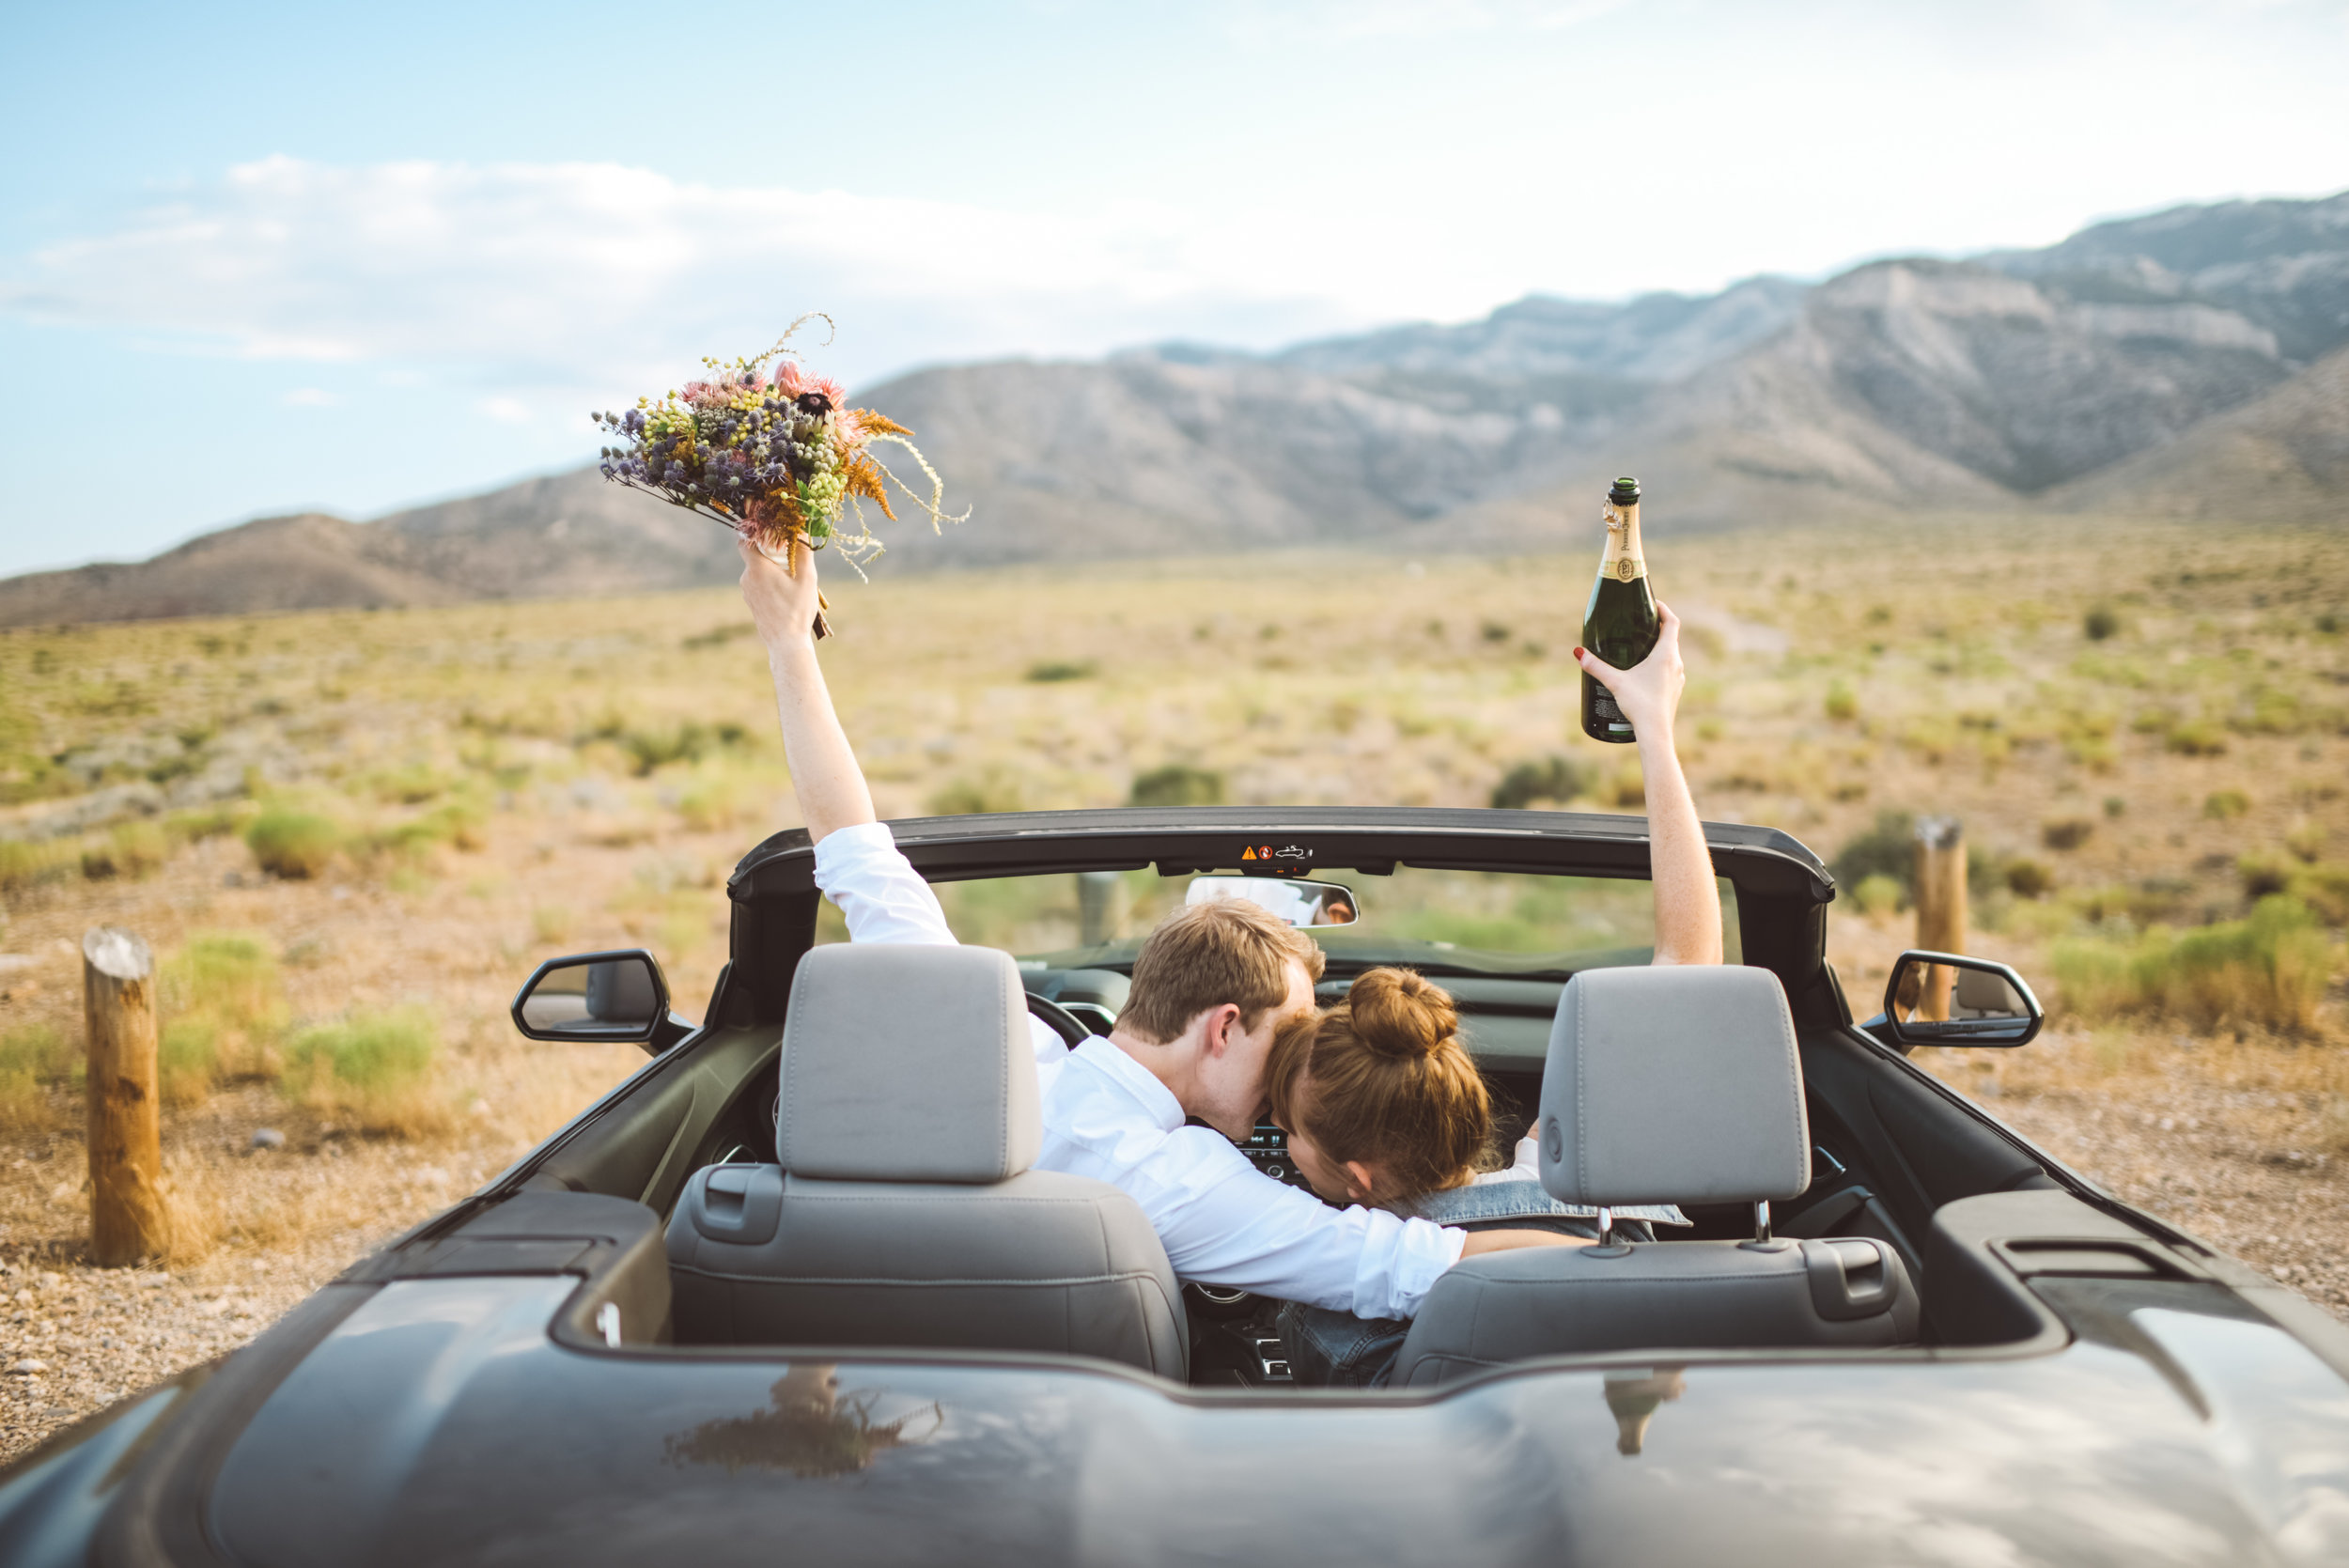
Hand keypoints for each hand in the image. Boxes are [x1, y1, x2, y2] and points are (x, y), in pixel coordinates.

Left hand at [737, 532, 819, 652]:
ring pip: (757, 571)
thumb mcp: (807, 577)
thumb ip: (803, 550)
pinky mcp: (751, 602)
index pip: (744, 540)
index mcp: (756, 568)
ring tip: (792, 581)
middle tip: (791, 558)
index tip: (772, 533)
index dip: (756, 533)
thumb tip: (801, 527)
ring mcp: (747, 592)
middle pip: (754, 555)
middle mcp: (746, 578)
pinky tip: (786, 593)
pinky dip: (769, 582)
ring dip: (772, 570)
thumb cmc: (797, 609)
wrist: (786, 643)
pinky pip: (758, 584)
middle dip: (771, 553)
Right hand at [1573, 602, 1685, 737]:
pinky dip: (1659, 663)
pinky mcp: (1674, 690)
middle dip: (1657, 628)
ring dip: (1659, 647)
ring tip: (1640, 646)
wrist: (1656, 733)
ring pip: (1671, 654)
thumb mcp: (1615, 682)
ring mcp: (1678, 678)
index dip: (1664, 610)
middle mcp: (1676, 663)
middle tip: (1640, 623)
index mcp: (1666, 655)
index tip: (1653, 604)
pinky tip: (1645, 672)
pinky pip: (1669, 669)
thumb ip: (1596, 666)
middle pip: (1671, 637)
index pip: (1672, 622)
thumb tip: (1579, 653)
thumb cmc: (1640, 704)